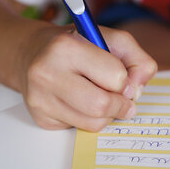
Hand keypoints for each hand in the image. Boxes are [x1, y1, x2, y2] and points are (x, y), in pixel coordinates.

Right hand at [18, 25, 156, 131]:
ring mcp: (40, 99)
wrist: (32, 53)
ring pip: (94, 124)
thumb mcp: (110, 39)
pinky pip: (80, 129)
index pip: (116, 77)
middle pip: (102, 106)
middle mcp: (47, 74)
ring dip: (107, 115)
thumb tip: (136, 91)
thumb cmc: (76, 46)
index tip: (121, 78)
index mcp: (66, 48)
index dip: (125, 80)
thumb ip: (137, 59)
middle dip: (120, 105)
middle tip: (121, 99)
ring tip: (100, 97)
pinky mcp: (42, 118)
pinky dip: (90, 119)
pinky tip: (81, 103)